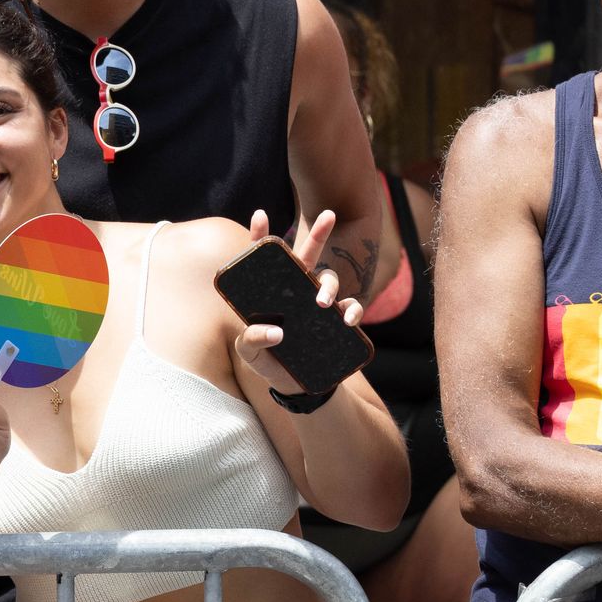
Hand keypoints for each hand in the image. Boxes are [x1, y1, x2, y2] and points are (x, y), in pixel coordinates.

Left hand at [237, 209, 359, 394]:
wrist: (294, 387)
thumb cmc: (268, 362)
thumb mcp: (250, 354)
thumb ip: (251, 340)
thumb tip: (274, 331)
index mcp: (270, 293)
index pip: (265, 262)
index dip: (262, 237)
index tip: (260, 214)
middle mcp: (296, 292)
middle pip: (308, 257)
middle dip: (319, 233)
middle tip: (329, 214)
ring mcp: (318, 305)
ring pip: (329, 280)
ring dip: (329, 285)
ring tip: (321, 303)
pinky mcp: (337, 322)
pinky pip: (350, 308)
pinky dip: (352, 310)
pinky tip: (347, 319)